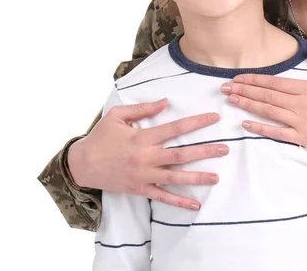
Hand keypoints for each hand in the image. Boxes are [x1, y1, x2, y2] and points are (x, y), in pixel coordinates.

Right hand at [67, 99, 228, 209]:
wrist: (81, 165)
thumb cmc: (100, 137)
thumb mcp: (118, 116)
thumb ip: (143, 108)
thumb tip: (166, 101)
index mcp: (143, 137)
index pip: (176, 128)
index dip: (197, 122)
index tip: (214, 118)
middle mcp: (146, 157)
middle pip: (181, 154)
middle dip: (205, 151)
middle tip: (225, 148)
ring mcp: (144, 175)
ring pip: (175, 177)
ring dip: (197, 177)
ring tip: (216, 177)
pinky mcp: (140, 188)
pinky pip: (162, 196)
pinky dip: (179, 201)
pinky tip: (195, 205)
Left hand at [221, 46, 306, 156]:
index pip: (277, 83)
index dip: (255, 80)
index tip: (239, 77)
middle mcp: (302, 104)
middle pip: (268, 95)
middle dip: (245, 90)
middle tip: (224, 87)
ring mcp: (301, 122)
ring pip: (269, 112)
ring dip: (248, 105)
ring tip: (231, 100)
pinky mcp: (303, 137)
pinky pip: (277, 133)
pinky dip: (260, 129)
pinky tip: (246, 124)